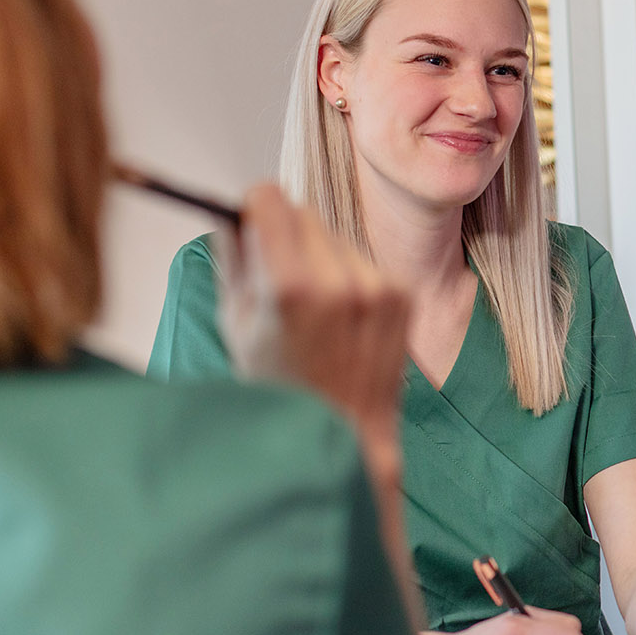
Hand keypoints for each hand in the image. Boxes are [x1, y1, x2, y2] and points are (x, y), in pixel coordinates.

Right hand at [219, 185, 408, 447]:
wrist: (345, 436)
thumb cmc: (279, 387)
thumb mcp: (236, 323)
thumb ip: (233, 259)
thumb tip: (232, 211)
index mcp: (289, 287)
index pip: (269, 199)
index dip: (253, 209)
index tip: (249, 225)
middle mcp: (340, 282)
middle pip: (304, 213)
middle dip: (285, 233)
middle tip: (276, 272)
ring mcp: (378, 288)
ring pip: (336, 237)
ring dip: (319, 256)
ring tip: (312, 307)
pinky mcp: (403, 295)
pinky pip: (364, 261)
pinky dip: (349, 277)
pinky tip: (341, 318)